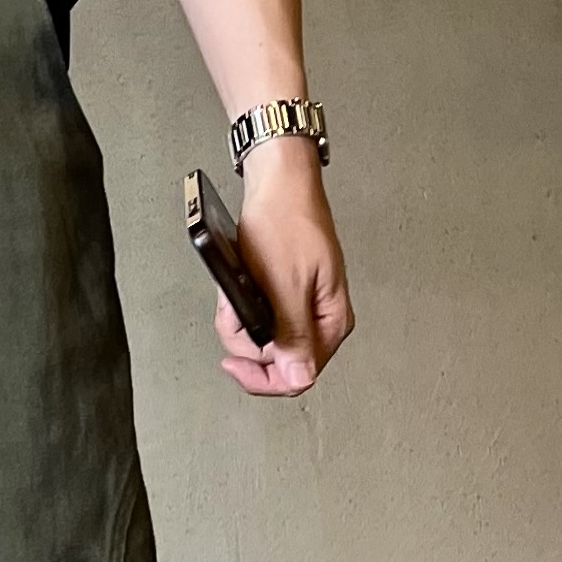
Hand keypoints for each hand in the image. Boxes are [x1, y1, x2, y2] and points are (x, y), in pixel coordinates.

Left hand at [217, 139, 353, 397]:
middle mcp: (320, 320)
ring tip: (232, 292)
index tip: (235, 364)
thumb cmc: (287, 222)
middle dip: (245, 342)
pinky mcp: (284, 297)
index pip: (300, 376)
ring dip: (238, 322)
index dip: (264, 378)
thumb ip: (292, 335)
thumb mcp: (286, 285)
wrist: (278, 183)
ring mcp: (301, 309)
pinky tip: (233, 289)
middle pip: (277, 362)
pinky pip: (256, 319)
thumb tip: (299, 377)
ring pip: (261, 342)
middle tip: (231, 311)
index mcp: (331, 321)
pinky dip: (238, 308)